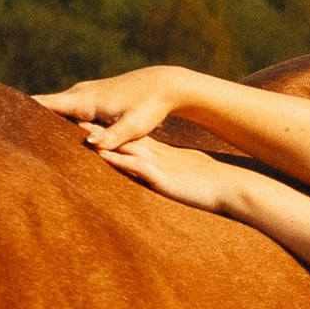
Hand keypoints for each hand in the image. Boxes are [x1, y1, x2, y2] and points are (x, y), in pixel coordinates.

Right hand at [34, 66, 203, 153]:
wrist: (163, 85)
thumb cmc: (150, 107)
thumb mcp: (134, 126)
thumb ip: (114, 137)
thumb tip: (92, 146)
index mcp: (84, 100)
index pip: (45, 105)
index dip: (22, 112)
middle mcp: (79, 94)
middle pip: (42, 108)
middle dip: (22, 120)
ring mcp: (83, 96)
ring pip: (52, 110)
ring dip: (36, 122)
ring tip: (9, 138)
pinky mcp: (90, 101)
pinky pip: (64, 112)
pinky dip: (52, 122)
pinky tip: (40, 135)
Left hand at [93, 134, 253, 216]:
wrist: (235, 189)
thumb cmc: (215, 186)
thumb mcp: (188, 175)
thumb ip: (173, 172)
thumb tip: (163, 175)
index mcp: (162, 157)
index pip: (131, 142)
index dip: (110, 133)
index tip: (90, 124)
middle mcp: (158, 158)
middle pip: (123, 141)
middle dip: (100, 132)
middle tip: (74, 119)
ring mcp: (161, 167)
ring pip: (127, 151)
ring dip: (105, 142)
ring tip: (81, 132)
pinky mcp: (164, 180)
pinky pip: (139, 168)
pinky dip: (122, 162)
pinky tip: (106, 156)